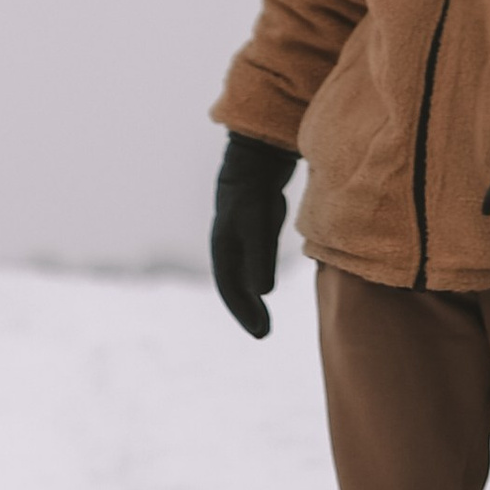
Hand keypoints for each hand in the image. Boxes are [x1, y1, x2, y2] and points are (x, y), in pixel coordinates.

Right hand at [211, 135, 296, 337]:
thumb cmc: (255, 189)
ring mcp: (239, 236)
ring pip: (242, 275)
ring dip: (251, 299)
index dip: (242, 312)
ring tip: (264, 320)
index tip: (260, 333)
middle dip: (246, 311)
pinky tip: (267, 289)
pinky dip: (258, 279)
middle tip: (263, 334)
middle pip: (234, 285)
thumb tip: (263, 294)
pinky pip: (253, 262)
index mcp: (223, 246)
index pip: (229, 288)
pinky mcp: (254, 227)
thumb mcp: (258, 223)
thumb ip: (260, 256)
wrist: (257, 155)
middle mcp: (227, 245)